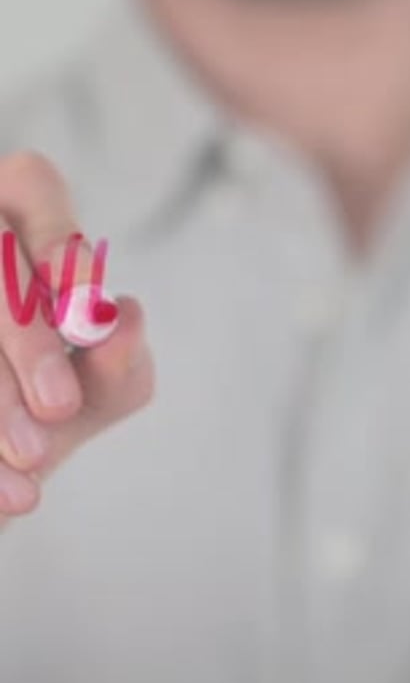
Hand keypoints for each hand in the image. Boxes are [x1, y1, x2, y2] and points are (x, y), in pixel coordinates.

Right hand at [0, 151, 154, 524]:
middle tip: (59, 406)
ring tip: (33, 458)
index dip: (60, 242)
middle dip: (24, 338)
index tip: (85, 313)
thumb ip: (120, 366)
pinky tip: (7, 494)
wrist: (0, 460)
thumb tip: (124, 319)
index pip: (33, 187)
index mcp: (15, 221)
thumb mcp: (95, 391)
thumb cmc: (49, 403)